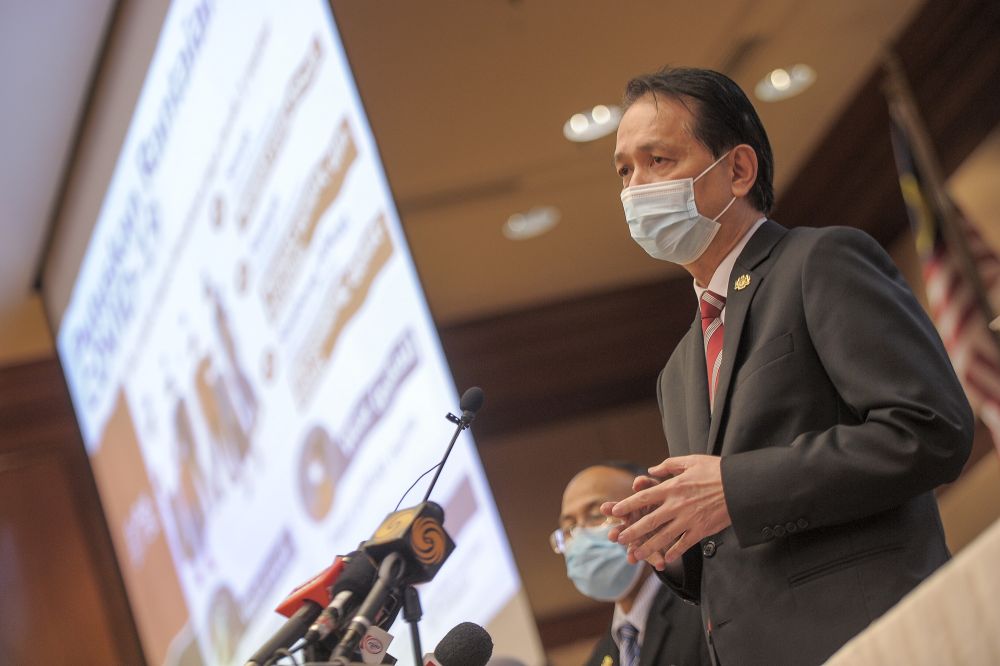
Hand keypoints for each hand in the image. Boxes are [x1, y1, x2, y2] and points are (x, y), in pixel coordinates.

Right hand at [601, 475, 668, 568]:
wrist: (675, 516)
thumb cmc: (660, 500)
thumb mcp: (655, 490)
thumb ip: (646, 485)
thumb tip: (638, 481)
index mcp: (630, 511)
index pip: (617, 509)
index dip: (611, 508)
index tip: (603, 508)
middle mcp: (631, 527)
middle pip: (621, 531)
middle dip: (616, 534)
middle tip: (612, 536)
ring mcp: (640, 540)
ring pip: (634, 548)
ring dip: (632, 553)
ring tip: (631, 558)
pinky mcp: (652, 549)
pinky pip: (653, 556)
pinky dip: (656, 561)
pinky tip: (661, 565)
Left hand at [610, 455, 731, 564]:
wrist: (740, 486)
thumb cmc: (716, 471)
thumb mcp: (691, 461)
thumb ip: (669, 465)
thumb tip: (652, 469)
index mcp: (672, 487)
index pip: (643, 497)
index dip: (627, 505)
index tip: (614, 512)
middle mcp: (677, 505)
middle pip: (649, 520)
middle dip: (632, 531)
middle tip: (618, 539)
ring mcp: (689, 519)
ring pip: (663, 536)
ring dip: (648, 546)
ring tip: (636, 554)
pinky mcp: (701, 530)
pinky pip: (684, 544)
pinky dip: (674, 552)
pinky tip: (665, 558)